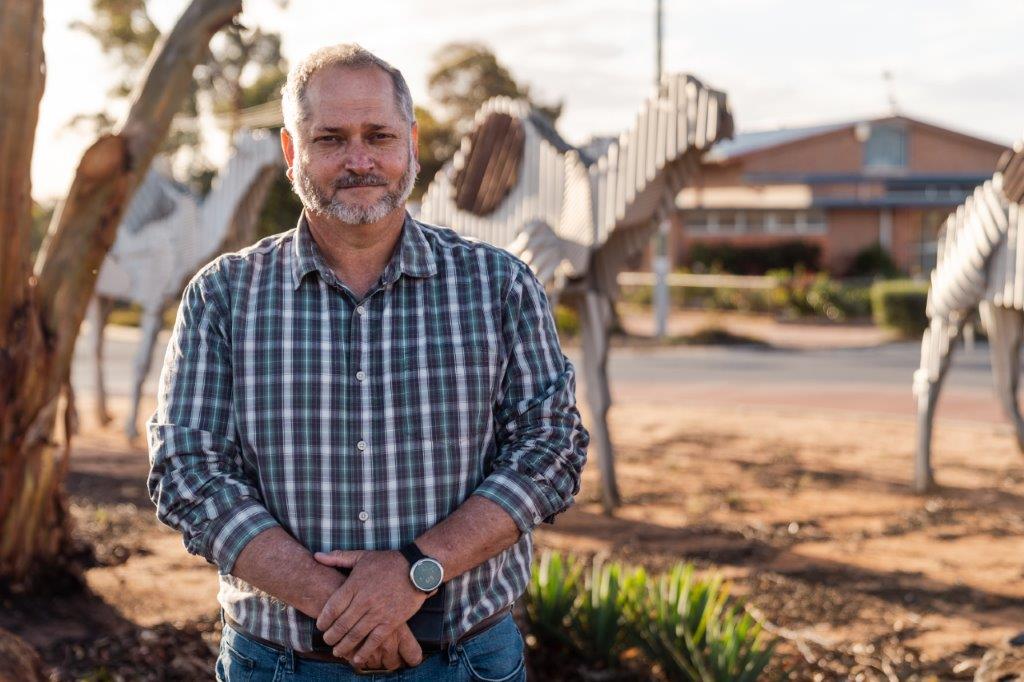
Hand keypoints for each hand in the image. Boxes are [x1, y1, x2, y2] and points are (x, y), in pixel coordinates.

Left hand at [314, 549, 428, 665]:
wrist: (417, 569)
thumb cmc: (388, 562)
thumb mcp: (362, 556)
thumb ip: (338, 558)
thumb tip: (316, 556)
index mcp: (355, 584)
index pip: (332, 607)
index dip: (323, 620)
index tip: (320, 626)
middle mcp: (364, 600)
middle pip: (341, 624)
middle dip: (331, 636)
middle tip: (327, 641)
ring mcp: (378, 612)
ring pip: (355, 635)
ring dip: (343, 646)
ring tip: (337, 651)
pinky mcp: (391, 622)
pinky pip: (374, 640)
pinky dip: (364, 651)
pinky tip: (357, 658)